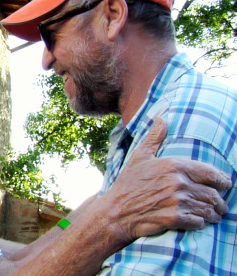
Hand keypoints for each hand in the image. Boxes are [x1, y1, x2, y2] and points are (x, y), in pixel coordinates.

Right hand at [102, 118, 231, 242]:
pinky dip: (201, 223)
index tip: (226, 185)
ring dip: (213, 214)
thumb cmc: (127, 184)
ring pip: (207, 209)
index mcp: (173, 166)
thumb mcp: (139, 157)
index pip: (210, 173)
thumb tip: (161, 119)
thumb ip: (154, 138)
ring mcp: (176, 201)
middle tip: (221, 206)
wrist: (116, 212)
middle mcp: (177, 183)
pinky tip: (199, 222)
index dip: (222, 180)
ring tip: (213, 215)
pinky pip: (198, 222)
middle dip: (219, 202)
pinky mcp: (174, 218)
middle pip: (212, 194)